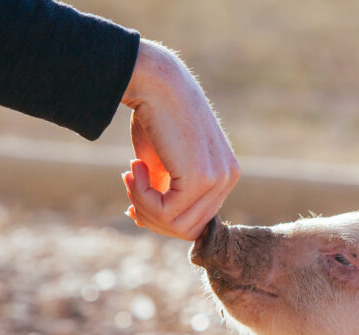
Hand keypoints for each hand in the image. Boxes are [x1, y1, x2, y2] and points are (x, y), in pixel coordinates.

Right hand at [121, 40, 239, 239]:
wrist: (153, 81)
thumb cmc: (154, 115)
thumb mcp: (162, 163)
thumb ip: (164, 192)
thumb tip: (147, 220)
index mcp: (225, 174)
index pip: (197, 221)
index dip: (162, 220)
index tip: (133, 204)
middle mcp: (229, 178)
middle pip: (187, 230)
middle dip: (150, 216)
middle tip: (129, 183)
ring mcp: (219, 179)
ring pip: (176, 226)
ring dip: (143, 206)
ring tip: (131, 173)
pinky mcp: (201, 178)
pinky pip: (165, 212)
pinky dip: (141, 196)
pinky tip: (135, 166)